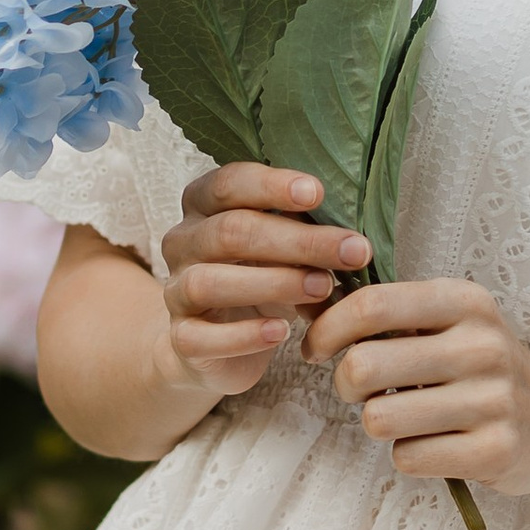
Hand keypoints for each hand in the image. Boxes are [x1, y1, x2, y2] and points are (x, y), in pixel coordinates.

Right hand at [157, 164, 370, 407]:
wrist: (217, 346)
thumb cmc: (260, 279)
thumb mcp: (283, 249)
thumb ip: (305, 234)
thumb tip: (354, 236)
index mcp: (204, 205)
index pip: (229, 183)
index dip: (272, 186)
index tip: (319, 193)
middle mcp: (183, 242)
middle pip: (230, 231)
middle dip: (297, 241)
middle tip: (352, 251)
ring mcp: (175, 291)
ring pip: (210, 281)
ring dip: (274, 283)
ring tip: (322, 288)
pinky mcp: (182, 338)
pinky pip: (202, 336)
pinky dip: (244, 335)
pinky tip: (282, 332)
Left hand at [301, 276, 529, 488]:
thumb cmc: (486, 367)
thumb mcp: (455, 321)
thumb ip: (394, 313)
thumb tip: (309, 305)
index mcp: (466, 302)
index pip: (371, 306)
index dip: (327, 329)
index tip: (316, 347)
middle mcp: (482, 346)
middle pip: (364, 365)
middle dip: (345, 383)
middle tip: (359, 389)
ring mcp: (492, 402)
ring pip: (379, 418)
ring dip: (378, 422)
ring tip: (404, 416)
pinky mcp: (493, 451)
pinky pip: (407, 457)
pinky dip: (407, 454)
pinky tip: (433, 443)